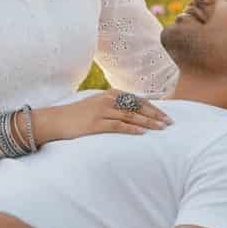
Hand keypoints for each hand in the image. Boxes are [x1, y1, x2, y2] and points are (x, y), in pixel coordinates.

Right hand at [38, 88, 173, 142]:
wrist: (56, 120)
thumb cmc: (78, 114)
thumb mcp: (98, 105)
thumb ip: (115, 106)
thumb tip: (133, 113)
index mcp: (111, 94)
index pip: (138, 100)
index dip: (154, 108)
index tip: (166, 116)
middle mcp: (108, 100)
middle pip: (138, 107)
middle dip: (156, 115)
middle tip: (169, 123)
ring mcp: (102, 111)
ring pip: (131, 116)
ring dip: (148, 122)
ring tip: (161, 128)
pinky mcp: (95, 123)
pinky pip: (118, 126)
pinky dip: (131, 129)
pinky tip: (142, 133)